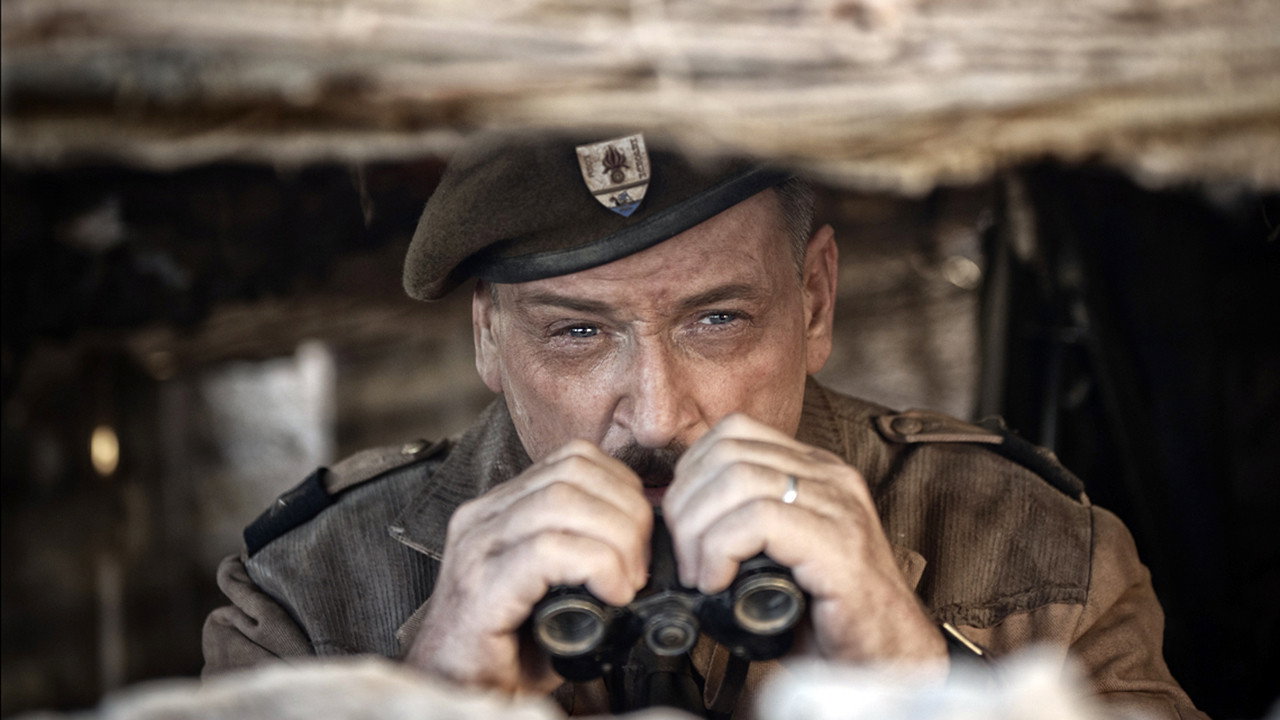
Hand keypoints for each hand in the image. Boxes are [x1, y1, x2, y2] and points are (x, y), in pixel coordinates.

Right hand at [402, 440, 651, 693]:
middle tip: (640, 564)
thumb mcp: (554, 586)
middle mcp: (482, 517)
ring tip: (627, 581)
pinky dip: (596, 565)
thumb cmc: (510, 650)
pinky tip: (611, 594)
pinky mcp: (479, 587)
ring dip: (615, 539)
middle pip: (573, 472)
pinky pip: (548, 549)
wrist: (456, 695)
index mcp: (500, 508)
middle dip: (626, 513)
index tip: (642, 534)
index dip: (622, 487)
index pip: (574, 458)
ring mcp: (476, 548)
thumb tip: (646, 543)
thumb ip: (585, 551)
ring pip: (563, 501)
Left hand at [661, 414, 945, 665]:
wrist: (887, 661)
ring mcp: (840, 507)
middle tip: (682, 558)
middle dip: (685, 505)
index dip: (690, 473)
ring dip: (699, 532)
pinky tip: (717, 584)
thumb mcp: (773, 551)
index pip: (732, 432)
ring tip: (698, 575)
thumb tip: (674, 522)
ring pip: (738, 480)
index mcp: (813, 470)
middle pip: (728, 453)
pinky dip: (721, 551)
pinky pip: (760, 520)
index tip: (680, 523)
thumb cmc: (824, 615)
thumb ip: (739, 522)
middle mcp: (830, 477)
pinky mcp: (840, 545)